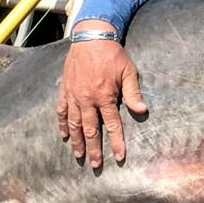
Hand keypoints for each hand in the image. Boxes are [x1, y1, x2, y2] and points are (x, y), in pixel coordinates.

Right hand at [57, 22, 147, 166]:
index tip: (119, 157)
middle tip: (95, 165)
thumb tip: (142, 111)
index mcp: (104, 96)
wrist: (91, 37)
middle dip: (94, 149)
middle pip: (90, 130)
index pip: (111, 125)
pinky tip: (64, 135)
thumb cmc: (113, 54)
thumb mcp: (128, 71)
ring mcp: (74, 95)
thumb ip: (134, 93)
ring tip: (79, 155)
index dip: (116, 142)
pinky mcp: (65, 90)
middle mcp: (87, 99)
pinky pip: (61, 111)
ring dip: (77, 141)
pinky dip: (62, 124)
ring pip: (73, 124)